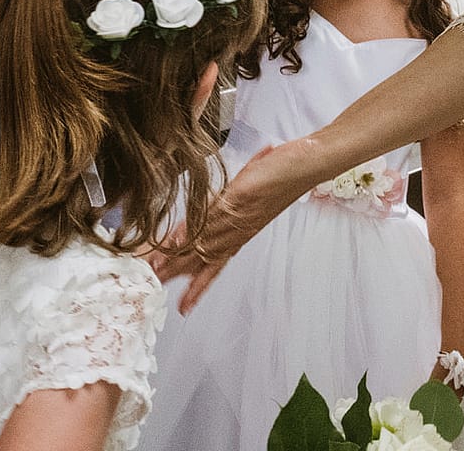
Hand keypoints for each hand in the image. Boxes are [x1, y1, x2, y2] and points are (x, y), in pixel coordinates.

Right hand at [151, 141, 313, 311]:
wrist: (308, 163)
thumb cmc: (289, 171)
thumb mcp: (264, 176)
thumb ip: (255, 172)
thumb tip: (260, 158)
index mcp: (242, 230)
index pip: (214, 263)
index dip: (198, 285)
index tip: (184, 305)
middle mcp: (239, 230)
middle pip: (202, 260)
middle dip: (178, 276)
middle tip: (156, 291)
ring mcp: (239, 215)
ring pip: (201, 243)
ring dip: (176, 259)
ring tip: (155, 272)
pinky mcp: (239, 198)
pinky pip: (208, 219)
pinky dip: (190, 231)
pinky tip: (173, 241)